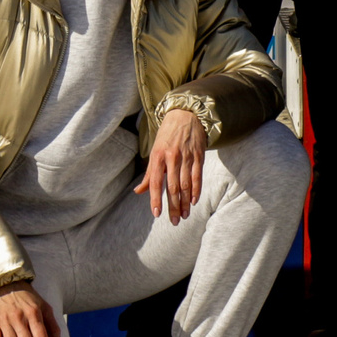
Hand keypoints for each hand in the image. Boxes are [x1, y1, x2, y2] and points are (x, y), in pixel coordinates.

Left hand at [139, 106, 206, 223]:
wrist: (185, 115)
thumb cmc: (167, 136)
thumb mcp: (154, 152)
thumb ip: (148, 174)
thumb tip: (138, 192)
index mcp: (158, 157)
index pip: (155, 182)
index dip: (156, 199)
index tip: (157, 214)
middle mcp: (172, 157)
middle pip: (172, 187)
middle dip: (173, 206)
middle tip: (173, 222)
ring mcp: (186, 156)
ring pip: (185, 184)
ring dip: (185, 202)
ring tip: (184, 216)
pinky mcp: (198, 155)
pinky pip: (197, 176)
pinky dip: (196, 190)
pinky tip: (193, 201)